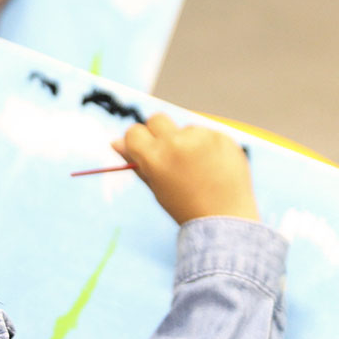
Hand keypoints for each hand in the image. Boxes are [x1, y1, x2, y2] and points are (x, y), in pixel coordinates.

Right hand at [113, 114, 258, 224]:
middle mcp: (176, 143)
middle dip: (158, 132)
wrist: (223, 219)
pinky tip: (213, 166)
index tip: (144, 150)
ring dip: (186, 141)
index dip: (137, 141)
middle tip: (169, 153)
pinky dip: (207, 146)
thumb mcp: (154, 185)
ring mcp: (202, 138)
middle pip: (157, 119)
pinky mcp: (223, 138)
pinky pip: (207, 134)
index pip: (134, 132)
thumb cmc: (183, 205)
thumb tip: (115, 142)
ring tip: (197, 167)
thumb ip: (135, 161)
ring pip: (185, 128)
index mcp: (154, 156)